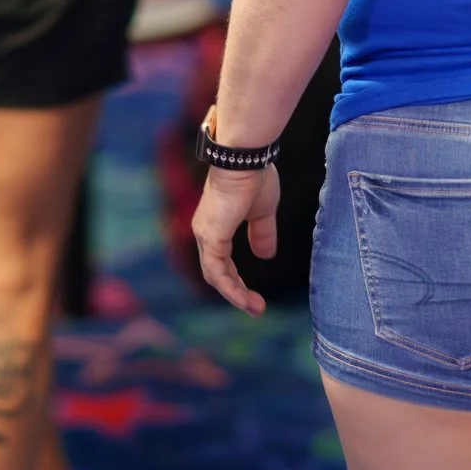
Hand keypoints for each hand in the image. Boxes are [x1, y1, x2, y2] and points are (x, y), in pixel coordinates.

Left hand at [193, 160, 279, 315]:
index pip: (221, 262)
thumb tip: (265, 256)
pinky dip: (231, 288)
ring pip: (216, 276)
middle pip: (217, 273)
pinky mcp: (211, 237)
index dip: (237, 281)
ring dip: (236, 295)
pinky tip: (245, 299)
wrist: (246, 160)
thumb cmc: (254, 178)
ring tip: (256, 309)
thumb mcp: (262, 212)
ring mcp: (206, 235)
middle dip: (237, 293)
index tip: (255, 297)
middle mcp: (205, 232)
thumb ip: (262, 234)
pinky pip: (217, 272)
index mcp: (215, 225)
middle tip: (257, 309)